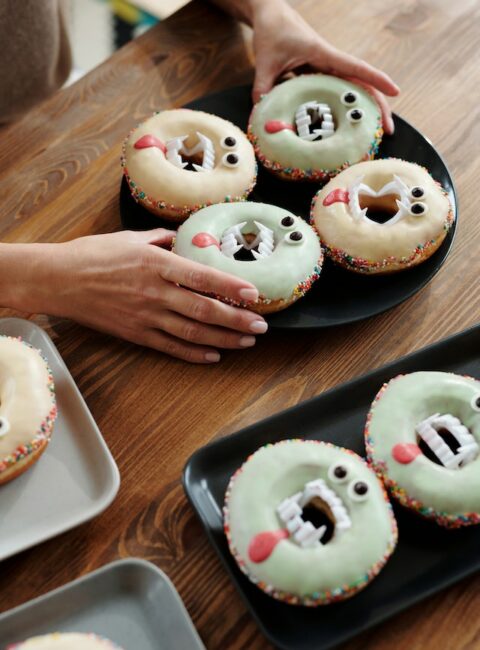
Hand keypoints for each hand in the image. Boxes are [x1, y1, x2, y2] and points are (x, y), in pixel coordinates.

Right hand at [9, 230, 267, 362]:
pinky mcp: (135, 333)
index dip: (232, 287)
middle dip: (237, 319)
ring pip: (193, 331)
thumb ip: (161, 240)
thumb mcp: (130, 238)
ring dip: (224, 338)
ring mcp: (146, 316)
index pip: (203, 277)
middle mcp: (155, 292)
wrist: (58, 280)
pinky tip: (214, 355)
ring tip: (247, 341)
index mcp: (157, 264)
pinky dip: (194, 353)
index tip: (255, 294)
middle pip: (204, 309)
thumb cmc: (92, 255)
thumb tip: (182, 239)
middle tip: (262, 325)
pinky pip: (170, 347)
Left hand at [250, 0, 398, 133]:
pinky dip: (344, 107)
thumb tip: (261, 114)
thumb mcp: (265, 62)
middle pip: (361, 84)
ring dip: (364, 109)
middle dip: (377, 105)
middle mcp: (329, 61)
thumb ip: (262, 88)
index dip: (375, 79)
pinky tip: (349, 125)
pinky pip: (337, 92)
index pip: (355, 68)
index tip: (395, 92)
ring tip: (374, 133)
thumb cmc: (272, 31)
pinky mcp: (318, 74)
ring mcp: (325, 68)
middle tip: (387, 130)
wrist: (270, 14)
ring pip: (352, 89)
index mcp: (322, 54)